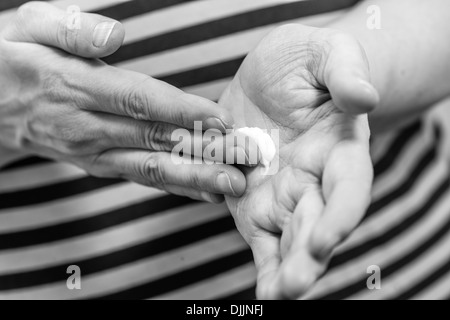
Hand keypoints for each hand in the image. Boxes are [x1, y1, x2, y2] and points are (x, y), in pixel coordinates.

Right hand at [0, 2, 249, 201]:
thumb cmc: (11, 57)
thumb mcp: (29, 25)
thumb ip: (72, 28)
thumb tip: (116, 36)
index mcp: (76, 86)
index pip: (139, 100)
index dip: (183, 111)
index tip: (221, 120)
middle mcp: (86, 126)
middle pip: (154, 141)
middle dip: (202, 152)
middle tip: (243, 162)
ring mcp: (91, 152)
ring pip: (150, 168)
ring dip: (194, 178)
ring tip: (231, 186)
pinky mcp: (95, 165)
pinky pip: (140, 177)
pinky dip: (173, 186)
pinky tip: (203, 193)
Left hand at [219, 24, 377, 298]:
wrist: (271, 76)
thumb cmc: (306, 61)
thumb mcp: (326, 54)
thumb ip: (345, 74)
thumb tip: (364, 97)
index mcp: (339, 150)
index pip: (348, 188)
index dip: (340, 215)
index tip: (326, 238)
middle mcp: (314, 180)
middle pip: (316, 225)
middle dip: (307, 258)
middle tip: (294, 286)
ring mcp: (282, 195)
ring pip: (287, 240)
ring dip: (282, 270)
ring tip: (274, 297)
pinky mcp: (252, 200)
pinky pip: (259, 236)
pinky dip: (261, 265)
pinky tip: (261, 293)